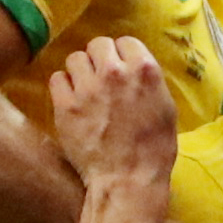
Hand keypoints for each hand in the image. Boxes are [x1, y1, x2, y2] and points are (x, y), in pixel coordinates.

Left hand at [46, 36, 179, 195]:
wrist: (127, 180)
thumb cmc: (153, 150)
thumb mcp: (165, 108)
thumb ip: (148, 82)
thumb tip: (134, 69)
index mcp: (144, 70)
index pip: (126, 42)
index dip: (123, 55)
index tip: (121, 69)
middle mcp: (114, 72)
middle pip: (98, 45)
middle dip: (100, 59)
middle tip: (101, 79)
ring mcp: (88, 88)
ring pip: (75, 59)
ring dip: (80, 72)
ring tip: (85, 91)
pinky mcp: (65, 106)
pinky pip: (57, 79)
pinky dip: (63, 88)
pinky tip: (72, 101)